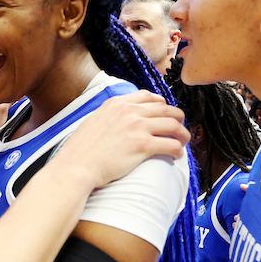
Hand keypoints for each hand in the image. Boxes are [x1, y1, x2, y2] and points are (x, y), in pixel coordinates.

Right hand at [52, 92, 188, 188]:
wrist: (77, 166)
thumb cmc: (81, 150)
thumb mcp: (93, 121)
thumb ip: (109, 115)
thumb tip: (118, 119)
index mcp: (117, 104)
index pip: (148, 96)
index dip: (161, 103)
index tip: (165, 111)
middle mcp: (129, 111)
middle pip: (165, 109)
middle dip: (177, 117)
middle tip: (180, 127)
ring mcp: (137, 127)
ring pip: (173, 125)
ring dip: (182, 133)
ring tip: (183, 141)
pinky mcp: (143, 145)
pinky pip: (171, 144)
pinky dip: (178, 150)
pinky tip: (176, 155)